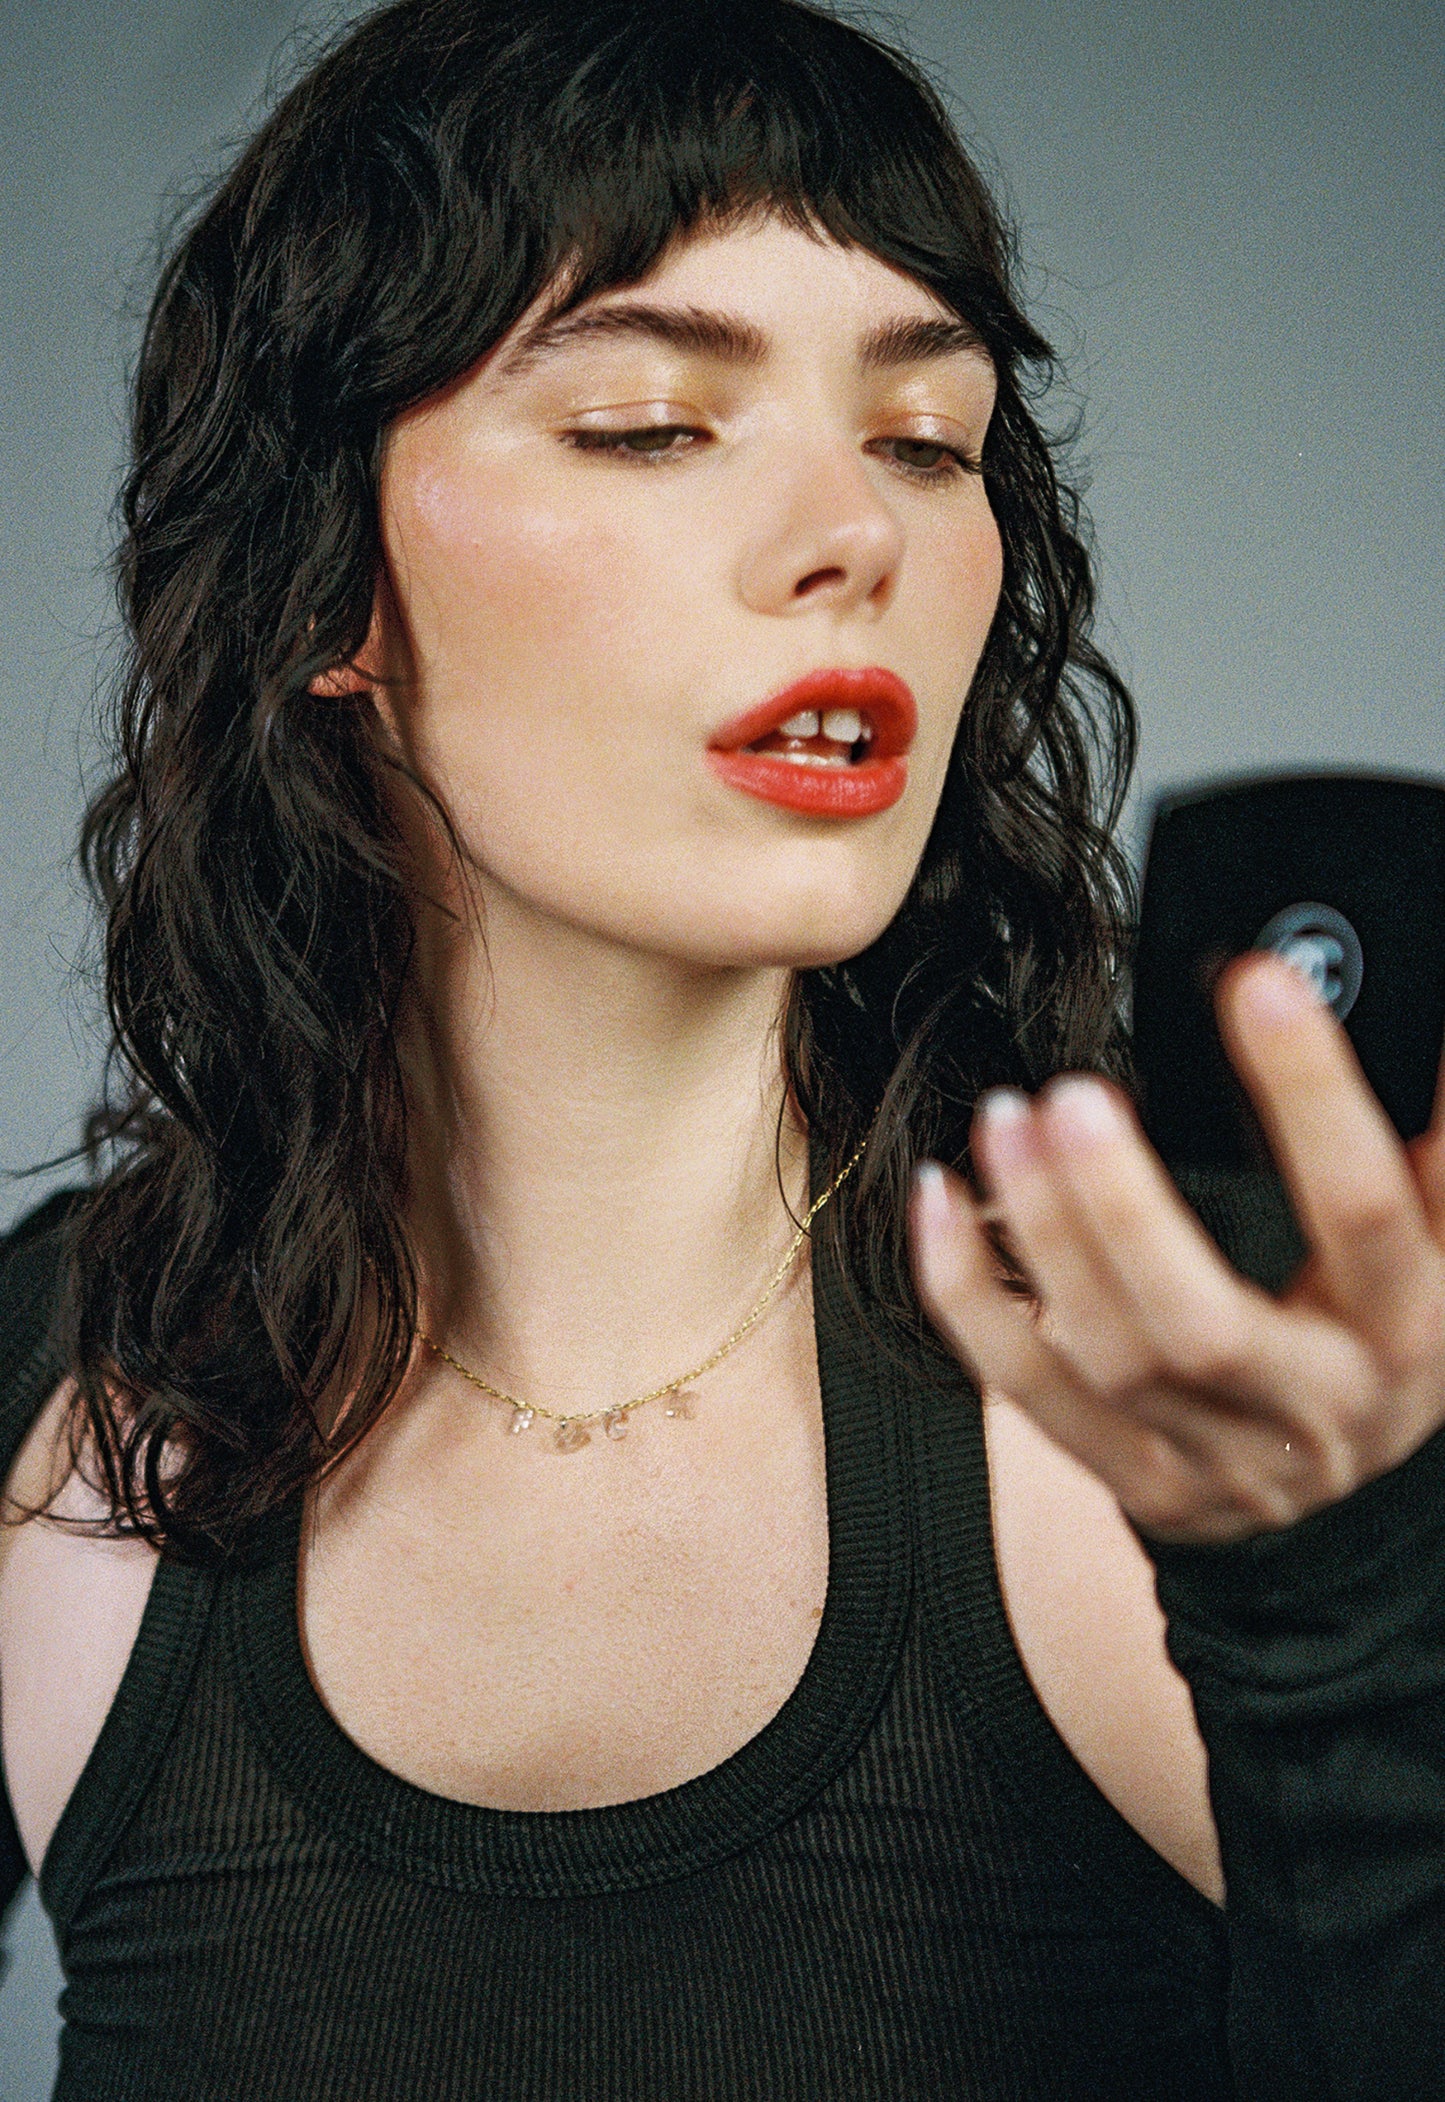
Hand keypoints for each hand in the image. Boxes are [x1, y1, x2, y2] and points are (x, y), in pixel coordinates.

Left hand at [909, 953, 1444, 1543]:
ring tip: (1005, 1119)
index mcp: (1408, 1323)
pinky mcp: (1138, 1480)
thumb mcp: (1440, 1234)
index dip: (1311, 1094)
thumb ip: (1427, 1128)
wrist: (1350, 1496)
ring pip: (1108, 1353)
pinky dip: (969, 1294)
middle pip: (1203, 1323)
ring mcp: (1220, 1457)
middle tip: (1070, 1094)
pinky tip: (939, 1201)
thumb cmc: (1386, 1326)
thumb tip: (1414, 1003)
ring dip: (1042, 1227)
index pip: (1361, 1208)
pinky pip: (1028, 1388)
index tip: (1254, 983)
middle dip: (1123, 1205)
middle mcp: (1318, 1404)